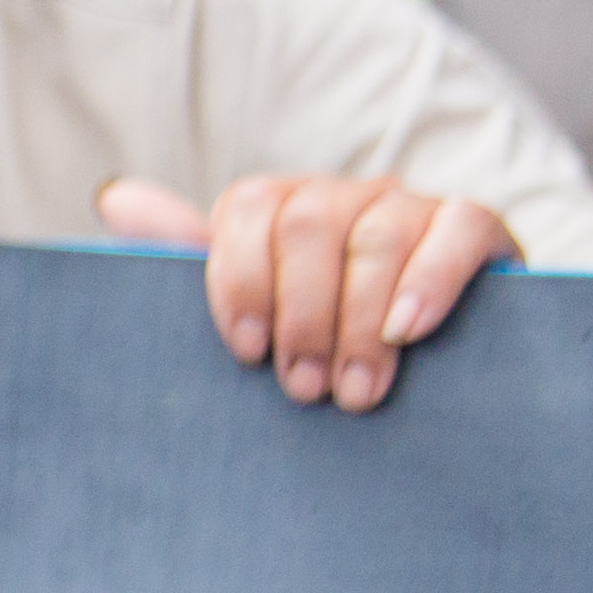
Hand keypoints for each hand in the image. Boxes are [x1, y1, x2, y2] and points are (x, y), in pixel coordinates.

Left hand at [100, 172, 513, 413]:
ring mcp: (411, 206)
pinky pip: (456, 230)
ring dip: (360, 322)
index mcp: (284, 210)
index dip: (240, 278)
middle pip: (310, 222)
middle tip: (305, 390)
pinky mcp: (475, 228)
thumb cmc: (320, 347)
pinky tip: (407, 333)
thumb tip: (117, 198)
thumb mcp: (257, 312)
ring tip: (354, 395)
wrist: (437, 367)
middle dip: (302, 314)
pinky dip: (428, 282)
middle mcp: (345, 196)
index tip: (247, 353)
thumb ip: (192, 259)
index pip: (248, 207)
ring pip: (377, 234)